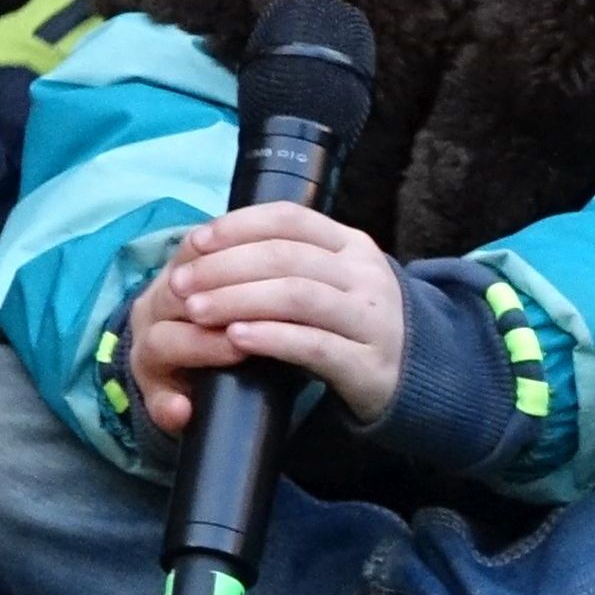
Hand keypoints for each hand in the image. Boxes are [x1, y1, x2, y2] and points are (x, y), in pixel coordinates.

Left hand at [128, 204, 407, 430]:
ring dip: (238, 299)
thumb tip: (204, 247)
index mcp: (350, 244)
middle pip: (285, 257)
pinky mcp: (369, 365)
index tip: (195, 242)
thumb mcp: (325, 280)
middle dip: (224, 267)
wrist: (415, 376)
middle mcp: (365, 275)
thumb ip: (281, 260)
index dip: (238, 225)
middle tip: (179, 284)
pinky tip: (236, 338)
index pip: (290, 218)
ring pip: (298, 296)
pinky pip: (314, 345)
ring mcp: (372, 319)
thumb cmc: (348, 321)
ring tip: (196, 310)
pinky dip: (271, 338)